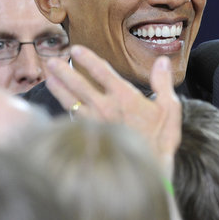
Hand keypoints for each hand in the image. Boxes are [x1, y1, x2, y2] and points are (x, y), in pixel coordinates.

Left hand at [44, 45, 181, 175]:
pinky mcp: (90, 137)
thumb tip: (162, 60)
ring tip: (48, 78)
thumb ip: (163, 82)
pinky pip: (72, 120)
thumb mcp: (169, 108)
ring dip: (58, 88)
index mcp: (124, 96)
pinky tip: (59, 106)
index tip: (76, 49)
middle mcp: (105, 107)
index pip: (101, 71)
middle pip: (79, 84)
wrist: (148, 169)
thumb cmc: (160, 140)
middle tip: (52, 61)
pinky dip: (64, 110)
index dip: (88, 58)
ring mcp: (95, 123)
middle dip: (64, 70)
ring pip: (70, 101)